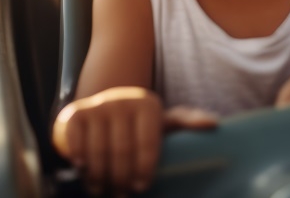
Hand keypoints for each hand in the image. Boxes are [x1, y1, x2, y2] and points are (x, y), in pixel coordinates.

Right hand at [52, 87, 216, 194]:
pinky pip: (75, 141)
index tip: (141, 187)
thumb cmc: (140, 123)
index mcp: (148, 105)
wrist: (105, 107)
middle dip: (121, 178)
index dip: (143, 170)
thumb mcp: (164, 120)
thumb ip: (188, 121)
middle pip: (121, 152)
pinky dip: (78, 158)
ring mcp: (98, 106)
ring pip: (97, 151)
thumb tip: (214, 124)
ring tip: (102, 189)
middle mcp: (123, 101)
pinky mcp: (76, 112)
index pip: (147, 145)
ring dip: (99, 176)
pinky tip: (83, 168)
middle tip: (122, 194)